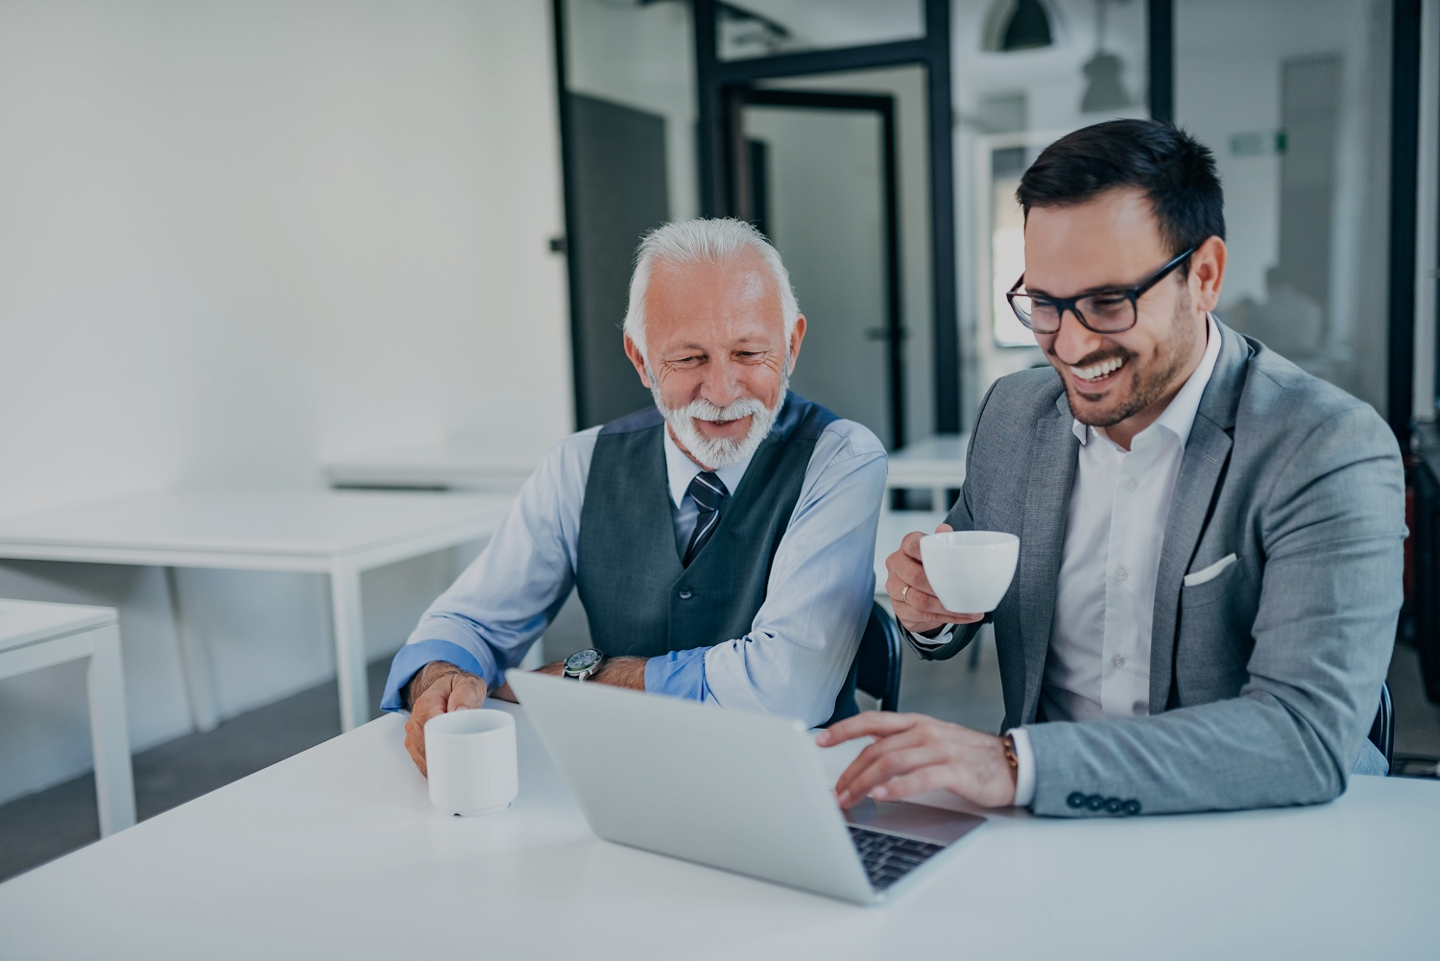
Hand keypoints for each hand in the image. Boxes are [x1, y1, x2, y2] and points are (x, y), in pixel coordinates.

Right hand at [403, 662, 486, 776]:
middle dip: (445, 758)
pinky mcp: (415, 744)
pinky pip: (421, 762)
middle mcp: (416, 720)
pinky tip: (447, 768)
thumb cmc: (458, 688)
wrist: (448, 688)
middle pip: (426, 749)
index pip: (430, 729)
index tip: (459, 751)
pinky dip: (434, 767)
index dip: (444, 743)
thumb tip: (460, 711)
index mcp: (427, 704)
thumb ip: (465, 694)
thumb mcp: (468, 684)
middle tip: (465, 760)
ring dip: (439, 764)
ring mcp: (413, 733)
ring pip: (422, 759)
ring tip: (459, 763)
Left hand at [817, 711, 1016, 809]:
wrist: (1014, 763)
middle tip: (836, 793)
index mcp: (917, 723)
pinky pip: (920, 778)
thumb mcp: (933, 740)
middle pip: (876, 749)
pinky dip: (898, 788)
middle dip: (850, 772)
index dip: (844, 729)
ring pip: (891, 762)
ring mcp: (940, 750)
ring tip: (850, 799)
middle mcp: (925, 732)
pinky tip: (882, 796)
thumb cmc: (971, 756)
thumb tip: (868, 753)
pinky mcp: (955, 771)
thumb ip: (903, 743)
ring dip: (864, 782)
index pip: (873, 721)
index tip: (821, 740)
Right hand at [885, 523, 985, 635]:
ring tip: (968, 608)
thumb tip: (944, 528)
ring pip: (920, 600)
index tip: (945, 561)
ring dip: (946, 607)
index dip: (927, 552)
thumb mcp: (936, 552)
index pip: (912, 545)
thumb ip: (942, 540)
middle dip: (940, 587)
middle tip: (962, 592)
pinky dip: (945, 617)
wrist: (917, 592)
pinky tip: (961, 616)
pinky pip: (923, 615)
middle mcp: (896, 566)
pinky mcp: (900, 608)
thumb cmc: (928, 567)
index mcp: (905, 548)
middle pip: (915, 576)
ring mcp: (895, 588)